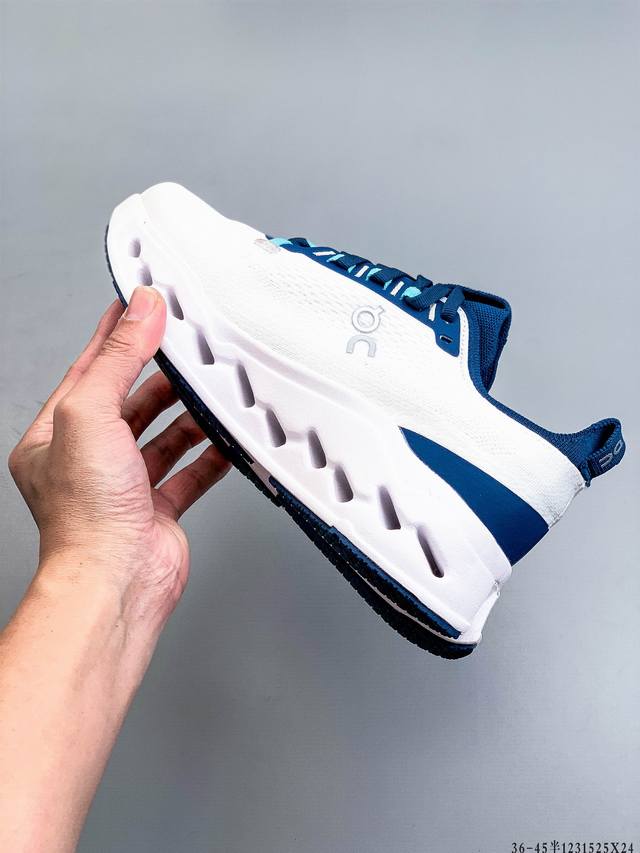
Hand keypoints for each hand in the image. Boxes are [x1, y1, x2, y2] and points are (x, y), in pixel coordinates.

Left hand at [8, 287, 230, 625]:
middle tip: (186, 349)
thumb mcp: (91, 414)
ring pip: (162, 438)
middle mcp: (86, 463)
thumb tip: (139, 313)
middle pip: (129, 404)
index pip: (87, 372)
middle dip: (159, 377)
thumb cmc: (86, 515)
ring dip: (188, 416)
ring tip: (211, 390)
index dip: (114, 337)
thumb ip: (118, 360)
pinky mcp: (157, 510)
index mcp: (54, 438)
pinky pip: (189, 473)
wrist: (116, 580)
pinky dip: (209, 456)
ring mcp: (123, 488)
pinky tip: (225, 440)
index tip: (137, 308)